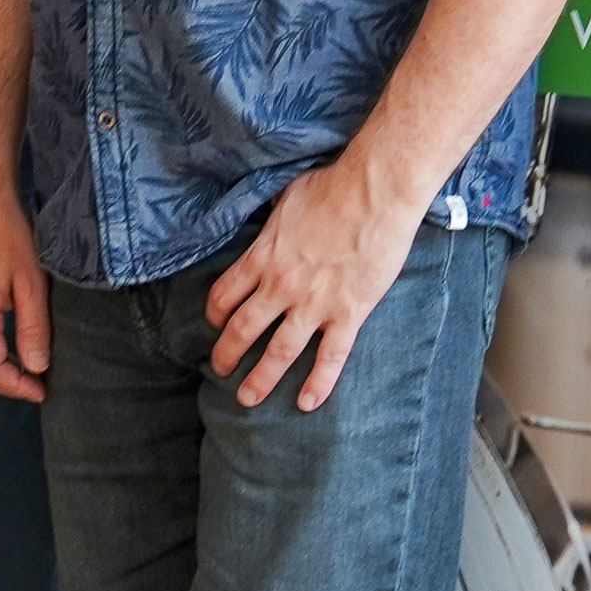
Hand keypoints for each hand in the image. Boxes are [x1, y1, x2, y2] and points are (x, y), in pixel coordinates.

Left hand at [203, 152, 415, 410]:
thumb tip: (265, 215)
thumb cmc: (332, 187)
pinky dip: (318, 384)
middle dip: (227, 354)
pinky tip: (305, 404)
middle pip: (243, 329)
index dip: (215, 314)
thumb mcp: (285, 197)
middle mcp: (281, 285)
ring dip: (260, 379)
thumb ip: (271, 217)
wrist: (375, 192)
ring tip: (247, 399)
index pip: (225, 295)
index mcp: (262, 256)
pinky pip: (330, 357)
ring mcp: (314, 303)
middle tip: (220, 369)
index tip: (215, 325)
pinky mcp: (348, 313)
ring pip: (279, 352)